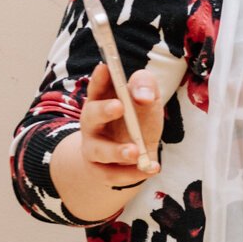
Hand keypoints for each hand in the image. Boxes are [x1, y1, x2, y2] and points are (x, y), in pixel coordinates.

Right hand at [79, 62, 162, 187]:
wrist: (133, 156)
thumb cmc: (138, 120)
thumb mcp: (146, 99)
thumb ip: (145, 86)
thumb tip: (142, 96)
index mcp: (101, 101)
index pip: (97, 87)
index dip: (100, 78)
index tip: (106, 67)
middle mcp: (92, 124)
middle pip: (91, 116)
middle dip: (103, 110)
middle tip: (119, 106)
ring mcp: (94, 148)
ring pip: (99, 151)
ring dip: (117, 151)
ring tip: (135, 151)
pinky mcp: (100, 171)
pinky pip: (113, 175)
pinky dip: (133, 174)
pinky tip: (151, 168)